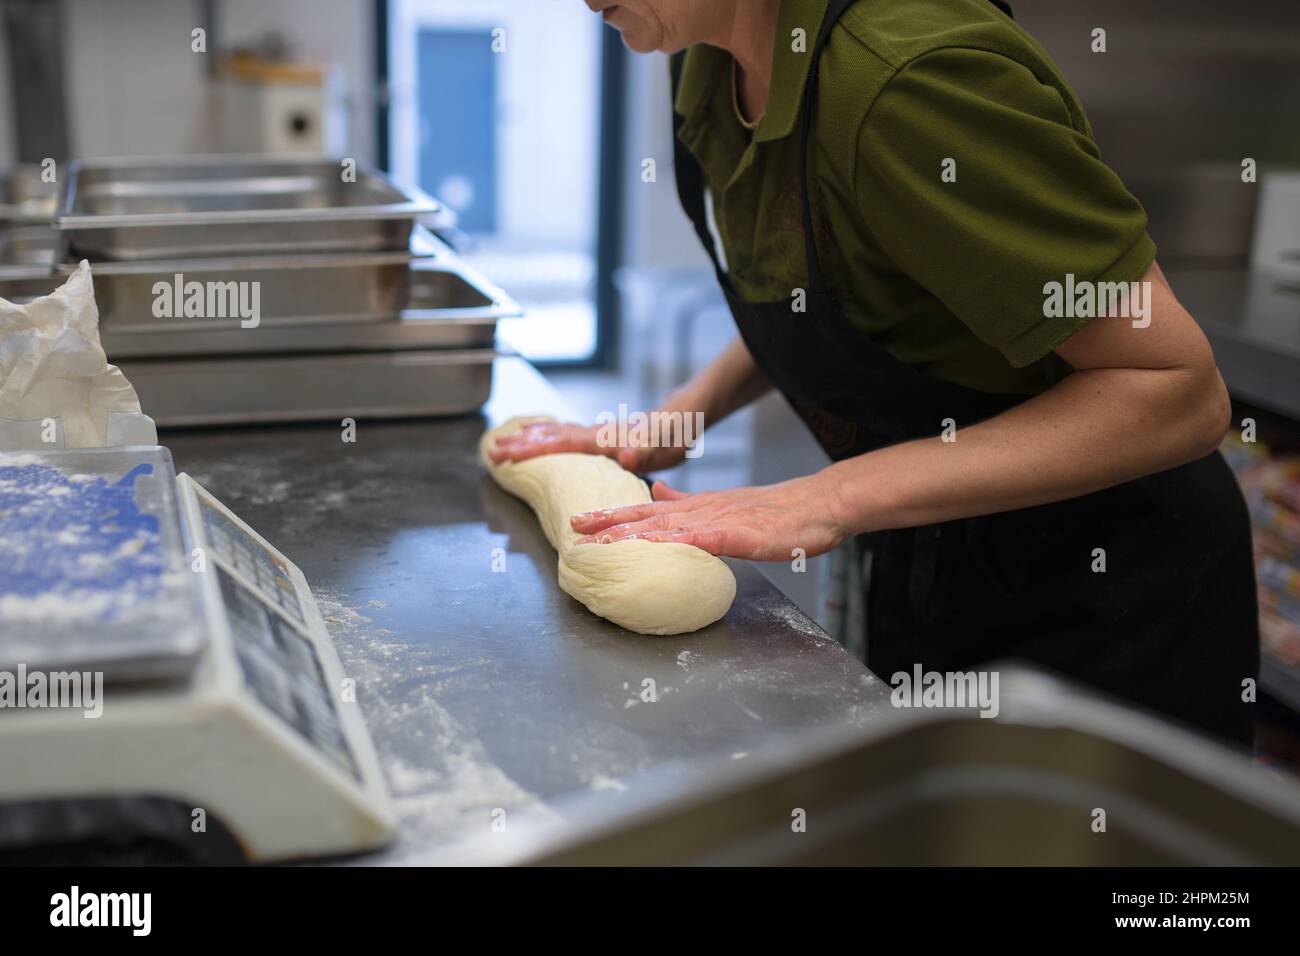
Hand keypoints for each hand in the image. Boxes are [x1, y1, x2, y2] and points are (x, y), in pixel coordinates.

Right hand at [488, 419, 688, 472]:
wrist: (684, 416)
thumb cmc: (676, 434)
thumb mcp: (665, 446)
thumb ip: (646, 450)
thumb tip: (626, 455)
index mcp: (605, 439)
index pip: (562, 444)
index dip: (533, 449)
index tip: (507, 453)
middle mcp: (596, 433)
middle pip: (551, 436)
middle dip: (521, 443)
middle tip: (492, 449)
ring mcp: (598, 432)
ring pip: (556, 432)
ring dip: (530, 437)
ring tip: (504, 440)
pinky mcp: (602, 435)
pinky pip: (567, 434)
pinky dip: (547, 433)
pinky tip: (540, 435)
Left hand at [570, 473, 849, 561]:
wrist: (817, 504)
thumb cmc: (776, 511)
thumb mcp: (723, 504)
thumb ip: (686, 501)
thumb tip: (655, 491)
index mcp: (696, 506)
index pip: (646, 510)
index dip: (612, 515)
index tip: (580, 521)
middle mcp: (701, 510)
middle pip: (648, 517)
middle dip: (609, 523)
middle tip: (574, 527)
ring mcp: (720, 521)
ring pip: (669, 528)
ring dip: (635, 533)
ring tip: (604, 540)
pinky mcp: (741, 535)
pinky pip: (708, 539)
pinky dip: (683, 542)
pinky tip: (663, 546)